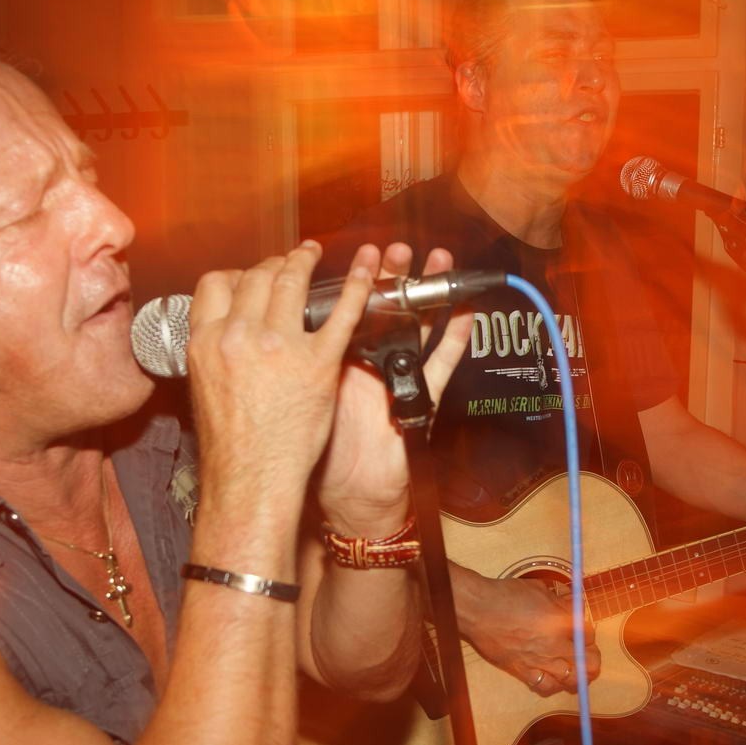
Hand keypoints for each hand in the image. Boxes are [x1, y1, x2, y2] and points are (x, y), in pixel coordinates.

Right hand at [186, 241, 372, 504]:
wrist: (251, 480)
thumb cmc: (231, 448)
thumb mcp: (204, 388)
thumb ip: (215, 353)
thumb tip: (224, 333)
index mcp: (207, 342)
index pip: (216, 285)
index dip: (237, 274)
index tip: (250, 275)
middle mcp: (240, 336)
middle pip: (257, 277)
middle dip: (274, 263)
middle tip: (288, 261)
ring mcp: (281, 347)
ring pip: (294, 283)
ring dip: (306, 261)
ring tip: (314, 255)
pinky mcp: (319, 364)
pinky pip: (343, 314)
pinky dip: (358, 288)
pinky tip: (365, 275)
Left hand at [317, 243, 472, 534]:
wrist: (347, 496)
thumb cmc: (316, 453)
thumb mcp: (302, 398)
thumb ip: (297, 362)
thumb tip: (277, 321)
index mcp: (336, 360)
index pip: (346, 309)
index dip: (353, 280)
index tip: (359, 252)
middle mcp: (369, 364)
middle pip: (384, 309)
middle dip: (391, 275)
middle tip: (397, 248)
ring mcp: (397, 379)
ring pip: (418, 325)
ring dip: (428, 292)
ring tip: (435, 260)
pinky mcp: (421, 398)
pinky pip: (441, 364)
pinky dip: (457, 337)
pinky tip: (468, 310)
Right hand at [454, 570, 596, 696]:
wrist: (478, 610)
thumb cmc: (505, 596)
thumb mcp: (539, 590)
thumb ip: (560, 602)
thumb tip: (573, 606)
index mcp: (562, 620)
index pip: (589, 634)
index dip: (588, 634)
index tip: (583, 633)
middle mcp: (555, 644)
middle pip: (590, 662)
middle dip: (592, 659)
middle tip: (588, 656)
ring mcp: (540, 660)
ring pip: (572, 680)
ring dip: (577, 676)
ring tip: (574, 671)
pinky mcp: (524, 671)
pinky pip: (546, 687)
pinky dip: (553, 685)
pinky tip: (552, 678)